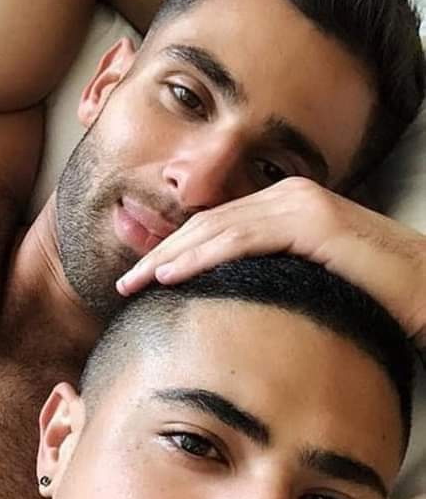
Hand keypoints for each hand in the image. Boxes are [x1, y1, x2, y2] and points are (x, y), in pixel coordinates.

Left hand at [116, 177, 425, 348]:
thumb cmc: (375, 295)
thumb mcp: (310, 282)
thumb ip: (273, 278)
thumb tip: (234, 302)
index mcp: (285, 208)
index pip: (215, 228)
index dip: (174, 252)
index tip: (143, 280)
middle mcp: (288, 197)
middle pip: (206, 224)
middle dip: (160, 253)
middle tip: (124, 283)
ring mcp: (300, 205)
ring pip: (215, 228)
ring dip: (168, 256)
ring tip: (134, 282)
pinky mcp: (312, 223)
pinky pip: (243, 238)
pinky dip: (201, 255)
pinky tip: (171, 275)